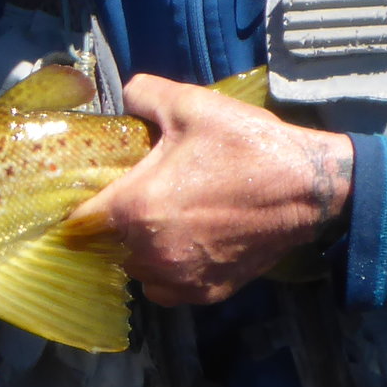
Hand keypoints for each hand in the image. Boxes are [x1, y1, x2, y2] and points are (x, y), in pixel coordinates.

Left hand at [64, 73, 353, 306]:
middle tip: (124, 201)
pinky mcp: (208, 292)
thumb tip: (123, 96)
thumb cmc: (247, 145)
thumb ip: (142, 94)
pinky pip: (165, 289)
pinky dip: (163, 272)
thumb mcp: (189, 104)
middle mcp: (152, 253)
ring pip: (133, 271)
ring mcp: (181, 277)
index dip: (77, 207)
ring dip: (134, 251)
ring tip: (152, 222)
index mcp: (137, 208)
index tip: (84, 193)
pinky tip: (176, 244)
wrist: (308, 188)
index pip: (78, 223)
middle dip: (107, 227)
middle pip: (104, 248)